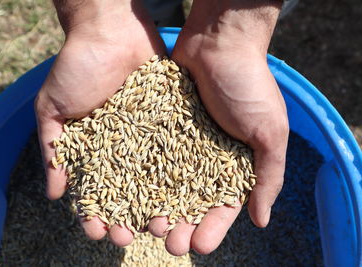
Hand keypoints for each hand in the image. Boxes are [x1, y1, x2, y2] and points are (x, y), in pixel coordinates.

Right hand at [35, 0, 164, 246]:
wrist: (110, 30)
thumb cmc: (76, 67)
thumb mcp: (52, 108)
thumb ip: (52, 149)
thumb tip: (54, 194)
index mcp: (97, 147)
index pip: (97, 188)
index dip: (97, 212)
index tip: (99, 232)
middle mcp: (126, 146)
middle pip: (130, 190)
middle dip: (130, 215)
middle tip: (133, 237)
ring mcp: (151, 134)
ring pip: (157, 177)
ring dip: (158, 204)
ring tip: (162, 226)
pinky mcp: (173, 120)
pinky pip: (180, 149)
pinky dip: (184, 173)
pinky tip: (187, 196)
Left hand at [147, 0, 288, 255]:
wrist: (218, 43)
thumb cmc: (250, 86)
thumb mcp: (271, 132)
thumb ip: (270, 176)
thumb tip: (261, 220)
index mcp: (235, 163)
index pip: (223, 205)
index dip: (212, 228)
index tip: (199, 246)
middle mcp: (205, 158)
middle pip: (190, 201)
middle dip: (181, 224)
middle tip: (167, 244)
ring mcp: (180, 143)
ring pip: (164, 184)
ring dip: (156, 208)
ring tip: (146, 228)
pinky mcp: (159, 128)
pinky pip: (147, 157)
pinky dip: (139, 177)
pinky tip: (127, 196)